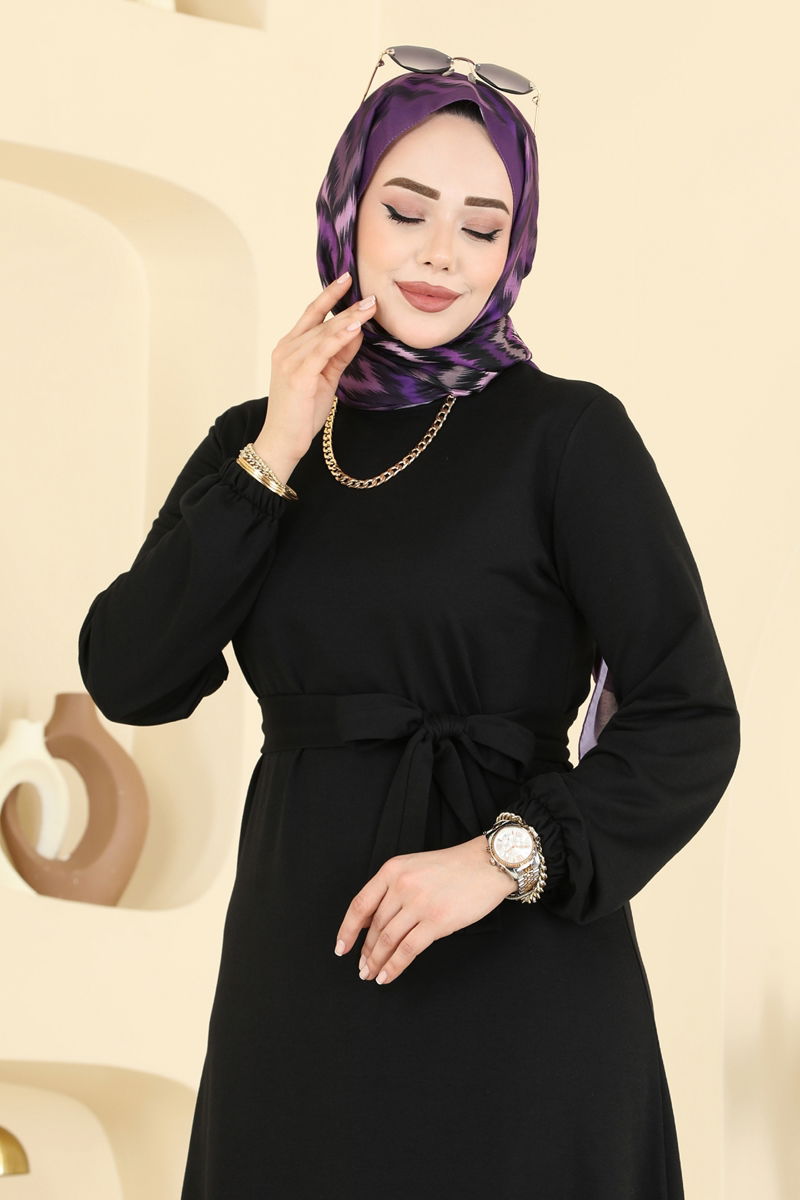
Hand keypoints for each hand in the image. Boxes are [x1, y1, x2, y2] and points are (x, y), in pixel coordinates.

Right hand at [253, 273, 375, 471]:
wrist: (283, 440)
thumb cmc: (302, 411)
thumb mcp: (326, 377)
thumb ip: (339, 354)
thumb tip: (357, 331)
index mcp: (290, 347)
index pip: (312, 314)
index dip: (329, 295)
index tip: (347, 278)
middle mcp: (286, 348)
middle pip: (322, 322)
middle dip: (348, 308)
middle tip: (373, 296)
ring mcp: (289, 360)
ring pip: (324, 333)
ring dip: (349, 319)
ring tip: (370, 308)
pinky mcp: (298, 375)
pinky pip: (322, 351)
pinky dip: (338, 338)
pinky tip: (355, 328)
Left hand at [333, 835, 513, 985]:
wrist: (487, 864)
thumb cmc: (453, 867)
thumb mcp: (413, 867)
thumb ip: (391, 889)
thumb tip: (369, 921)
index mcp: (392, 870)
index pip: (360, 905)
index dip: (348, 930)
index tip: (341, 947)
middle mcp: (401, 885)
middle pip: (375, 927)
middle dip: (365, 951)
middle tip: (362, 967)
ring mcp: (419, 904)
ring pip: (388, 940)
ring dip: (377, 962)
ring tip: (372, 975)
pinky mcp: (437, 921)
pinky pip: (408, 950)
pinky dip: (394, 966)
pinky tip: (388, 976)